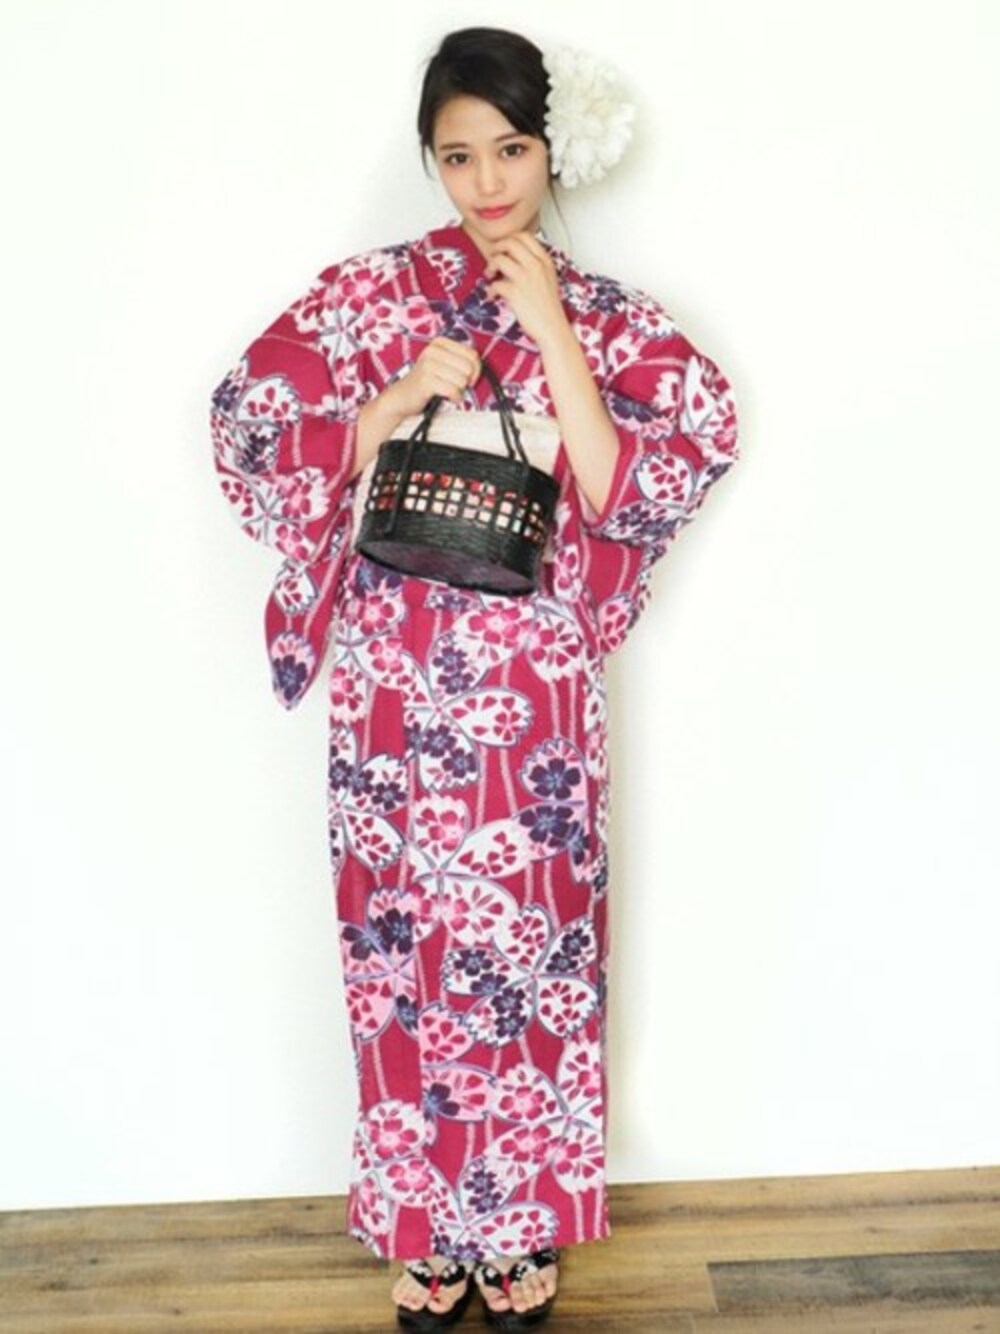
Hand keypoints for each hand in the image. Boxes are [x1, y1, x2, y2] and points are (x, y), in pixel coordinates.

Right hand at [384, 336, 480, 417]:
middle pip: (469, 367)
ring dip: (459, 390)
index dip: (476, 370)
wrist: (403, 396)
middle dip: (467, 381)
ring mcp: (428, 364)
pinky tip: (447, 397)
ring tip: (448, 390)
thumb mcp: (443, 364)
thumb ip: (461, 361)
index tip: (468, 378)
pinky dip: (454, 398)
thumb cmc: (427, 381)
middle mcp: (433, 350)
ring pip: (462, 380)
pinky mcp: (426, 380)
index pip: (472, 353)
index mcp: (440, 343)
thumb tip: (478, 367)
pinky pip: (453, 390)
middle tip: (456, 385)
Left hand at [483, 231, 568, 345]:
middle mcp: (535, 266)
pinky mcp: (515, 293)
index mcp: (545, 261)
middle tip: (493, 258)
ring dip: (490, 266)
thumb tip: (513, 257)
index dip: (509, 239)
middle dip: (497, 248)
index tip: (504, 248)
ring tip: (490, 275)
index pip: (524, 236)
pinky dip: (490, 290)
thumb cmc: (549, 307)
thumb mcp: (548, 278)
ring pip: (499, 259)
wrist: (552, 327)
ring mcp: (525, 278)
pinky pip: (494, 284)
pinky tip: (493, 296)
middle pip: (510, 242)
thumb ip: (535, 264)